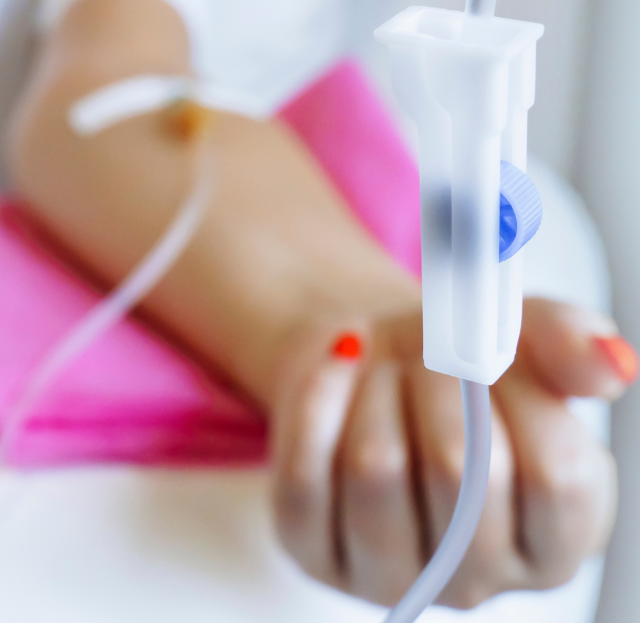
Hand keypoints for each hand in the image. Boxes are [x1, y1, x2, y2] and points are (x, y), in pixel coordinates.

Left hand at [271, 297, 632, 608]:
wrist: (369, 362)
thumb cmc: (453, 368)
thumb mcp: (521, 337)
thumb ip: (571, 343)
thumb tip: (611, 365)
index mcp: (556, 538)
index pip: (556, 478)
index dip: (521, 398)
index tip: (493, 354)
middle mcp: (477, 577)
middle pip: (459, 472)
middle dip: (437, 384)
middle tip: (428, 354)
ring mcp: (390, 574)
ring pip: (375, 470)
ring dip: (374, 391)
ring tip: (381, 369)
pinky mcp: (312, 552)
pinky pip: (303, 475)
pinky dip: (315, 401)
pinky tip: (333, 369)